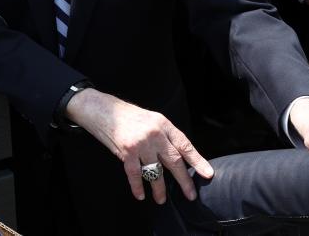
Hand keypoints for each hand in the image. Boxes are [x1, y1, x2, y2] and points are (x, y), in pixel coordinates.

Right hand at [65, 88, 212, 203]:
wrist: (101, 109)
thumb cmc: (126, 115)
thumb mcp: (150, 118)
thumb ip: (163, 135)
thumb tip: (177, 154)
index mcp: (163, 124)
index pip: (185, 145)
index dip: (197, 161)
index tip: (208, 174)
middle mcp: (155, 134)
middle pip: (174, 161)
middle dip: (184, 180)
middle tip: (190, 195)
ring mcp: (141, 143)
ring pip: (156, 171)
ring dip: (159, 188)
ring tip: (161, 200)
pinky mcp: (127, 152)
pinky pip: (135, 174)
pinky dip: (138, 187)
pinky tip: (141, 195)